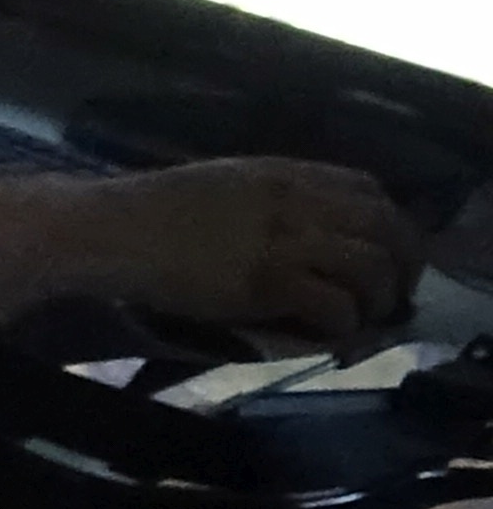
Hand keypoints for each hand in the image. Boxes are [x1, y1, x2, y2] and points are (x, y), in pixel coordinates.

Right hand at [93, 157, 423, 343]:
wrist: (105, 231)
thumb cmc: (146, 212)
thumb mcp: (220, 186)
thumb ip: (267, 199)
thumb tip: (302, 233)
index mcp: (283, 173)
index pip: (369, 189)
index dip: (388, 224)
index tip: (382, 253)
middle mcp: (295, 200)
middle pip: (386, 227)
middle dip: (402, 266)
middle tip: (389, 297)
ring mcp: (283, 240)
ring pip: (372, 267)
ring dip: (378, 299)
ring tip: (361, 320)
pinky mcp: (267, 281)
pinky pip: (335, 305)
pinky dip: (342, 324)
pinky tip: (328, 335)